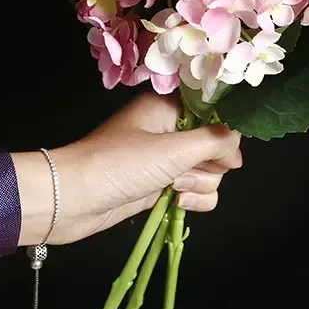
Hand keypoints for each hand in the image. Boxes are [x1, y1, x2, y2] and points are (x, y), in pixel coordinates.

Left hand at [48, 92, 242, 243]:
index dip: (225, 131)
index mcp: (169, 106)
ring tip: (173, 189)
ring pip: (209, 171)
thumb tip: (237, 146)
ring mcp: (166, 159)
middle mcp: (171, 129)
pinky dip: (192, 199)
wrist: (71, 199)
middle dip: (209, 165)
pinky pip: (195, 190)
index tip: (225, 150)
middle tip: (185, 171)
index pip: (215, 110)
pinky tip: (176, 203)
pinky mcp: (161, 184)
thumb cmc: (117, 165)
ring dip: (199, 185)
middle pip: (216, 144)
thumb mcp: (172, 150)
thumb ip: (214, 142)